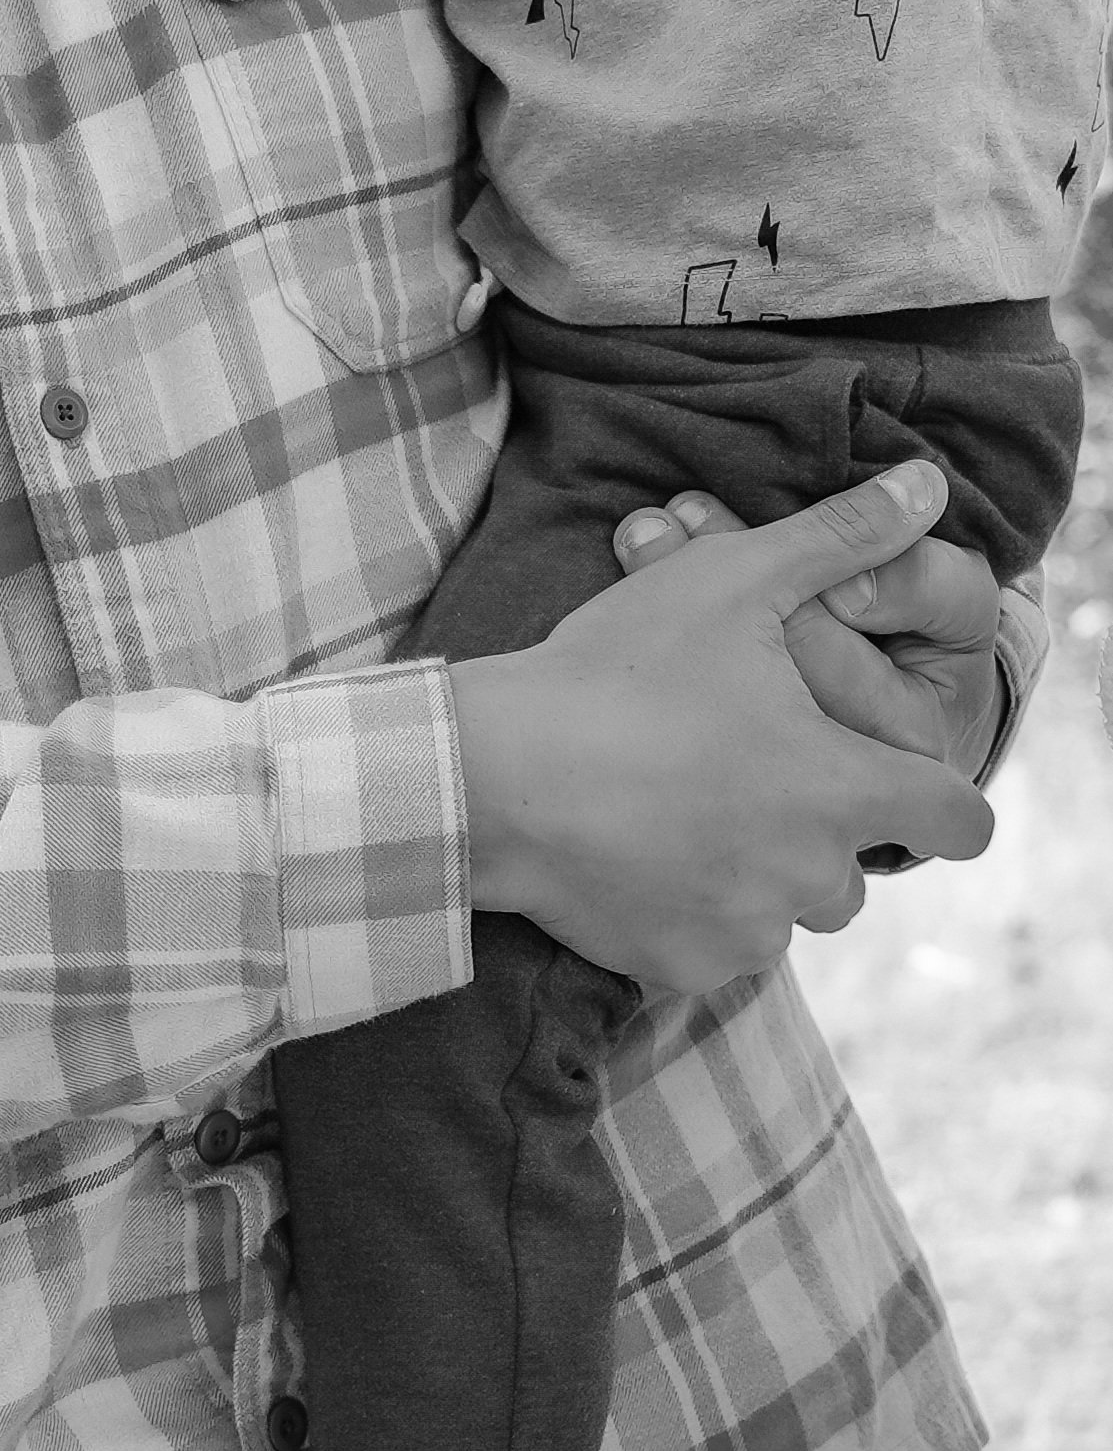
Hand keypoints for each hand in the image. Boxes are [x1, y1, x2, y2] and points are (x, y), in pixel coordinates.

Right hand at [451, 460, 995, 997]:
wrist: (493, 776)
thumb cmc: (619, 670)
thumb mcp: (734, 579)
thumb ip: (843, 535)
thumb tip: (931, 485)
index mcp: (841, 786)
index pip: (957, 821)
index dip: (948, 805)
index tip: (916, 792)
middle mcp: (810, 874)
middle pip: (857, 873)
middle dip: (818, 832)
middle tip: (742, 774)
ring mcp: (746, 929)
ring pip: (784, 913)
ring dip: (758, 877)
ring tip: (686, 813)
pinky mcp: (682, 965)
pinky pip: (713, 949)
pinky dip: (689, 914)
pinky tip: (637, 856)